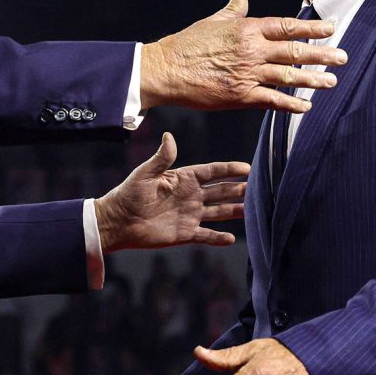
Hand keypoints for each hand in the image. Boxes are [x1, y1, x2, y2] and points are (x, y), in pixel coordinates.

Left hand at [94, 133, 246, 251]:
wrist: (118, 222)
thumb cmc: (129, 194)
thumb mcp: (145, 173)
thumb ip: (161, 157)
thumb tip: (169, 135)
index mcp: (183, 178)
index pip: (212, 172)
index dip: (229, 169)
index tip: (247, 168)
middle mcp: (191, 196)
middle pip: (220, 191)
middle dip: (238, 189)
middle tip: (257, 188)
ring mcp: (190, 215)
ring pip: (218, 212)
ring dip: (234, 210)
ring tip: (251, 210)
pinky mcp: (185, 233)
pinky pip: (206, 235)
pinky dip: (218, 238)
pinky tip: (232, 238)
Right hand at [140, 0, 346, 113]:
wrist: (166, 69)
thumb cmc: (187, 44)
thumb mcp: (213, 21)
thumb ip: (233, 9)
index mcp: (247, 29)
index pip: (287, 26)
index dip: (312, 26)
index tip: (332, 27)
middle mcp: (252, 50)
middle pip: (295, 51)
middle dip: (322, 54)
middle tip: (343, 57)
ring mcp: (248, 74)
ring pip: (288, 76)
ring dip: (313, 80)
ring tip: (331, 82)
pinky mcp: (240, 95)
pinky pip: (272, 100)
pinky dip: (291, 104)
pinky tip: (306, 107)